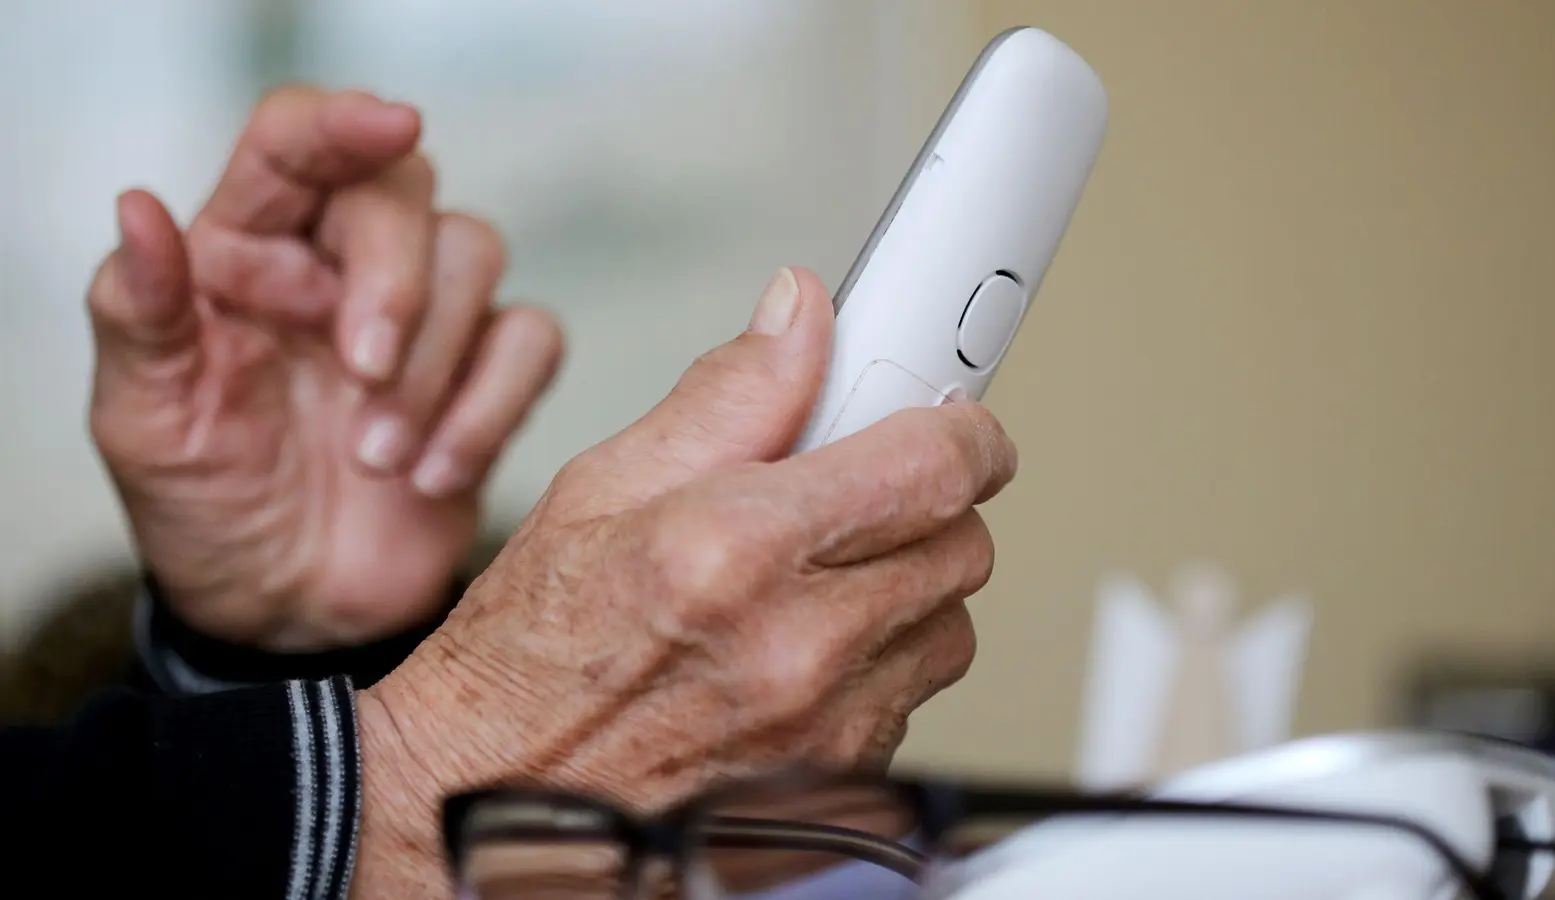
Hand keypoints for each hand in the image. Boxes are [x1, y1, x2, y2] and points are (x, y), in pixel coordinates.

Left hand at [86, 87, 562, 650]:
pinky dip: (492, 408)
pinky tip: (434, 476)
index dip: (342, 121)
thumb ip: (140, 311)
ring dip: (436, 364)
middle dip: (396, 280)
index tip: (389, 124)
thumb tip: (138, 208)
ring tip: (378, 460)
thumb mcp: (145, 420)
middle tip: (361, 373)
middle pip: (405, 191)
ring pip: (476, 255)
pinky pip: (531, 342)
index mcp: (247, 249)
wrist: (287, 613)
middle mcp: (340, 265)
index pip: (295, 143)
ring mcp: (424, 318)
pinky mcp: (486, 376)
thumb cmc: (208, 506)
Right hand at [351, 267, 1016, 894]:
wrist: (494, 796)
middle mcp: (797, 647)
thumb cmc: (529, 655)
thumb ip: (725, 395)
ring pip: (948, 626)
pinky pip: (911, 699)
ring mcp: (826, 730)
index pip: (933, 467)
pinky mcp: (840, 786)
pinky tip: (801, 651)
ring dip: (907, 588)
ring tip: (818, 579)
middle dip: (927, 505)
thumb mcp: (599, 488)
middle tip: (861, 492)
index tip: (951, 420)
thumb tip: (800, 317)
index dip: (961, 430)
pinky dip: (880, 664)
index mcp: (735, 550)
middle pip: (962, 545)